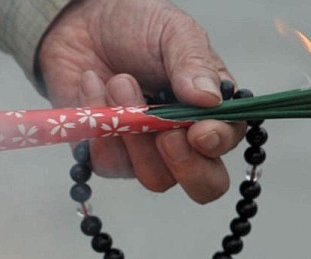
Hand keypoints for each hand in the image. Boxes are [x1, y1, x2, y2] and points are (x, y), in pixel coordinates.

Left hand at [37, 0, 245, 203]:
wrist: (83, 22)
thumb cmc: (137, 26)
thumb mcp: (173, 31)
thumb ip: (194, 62)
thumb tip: (211, 100)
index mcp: (210, 108)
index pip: (227, 142)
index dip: (217, 145)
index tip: (198, 131)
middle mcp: (183, 138)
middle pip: (202, 184)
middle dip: (185, 165)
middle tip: (162, 131)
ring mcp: (145, 153)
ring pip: (153, 177)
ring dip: (134, 134)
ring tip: (118, 81)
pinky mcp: (109, 155)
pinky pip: (109, 165)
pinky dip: (100, 127)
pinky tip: (92, 85)